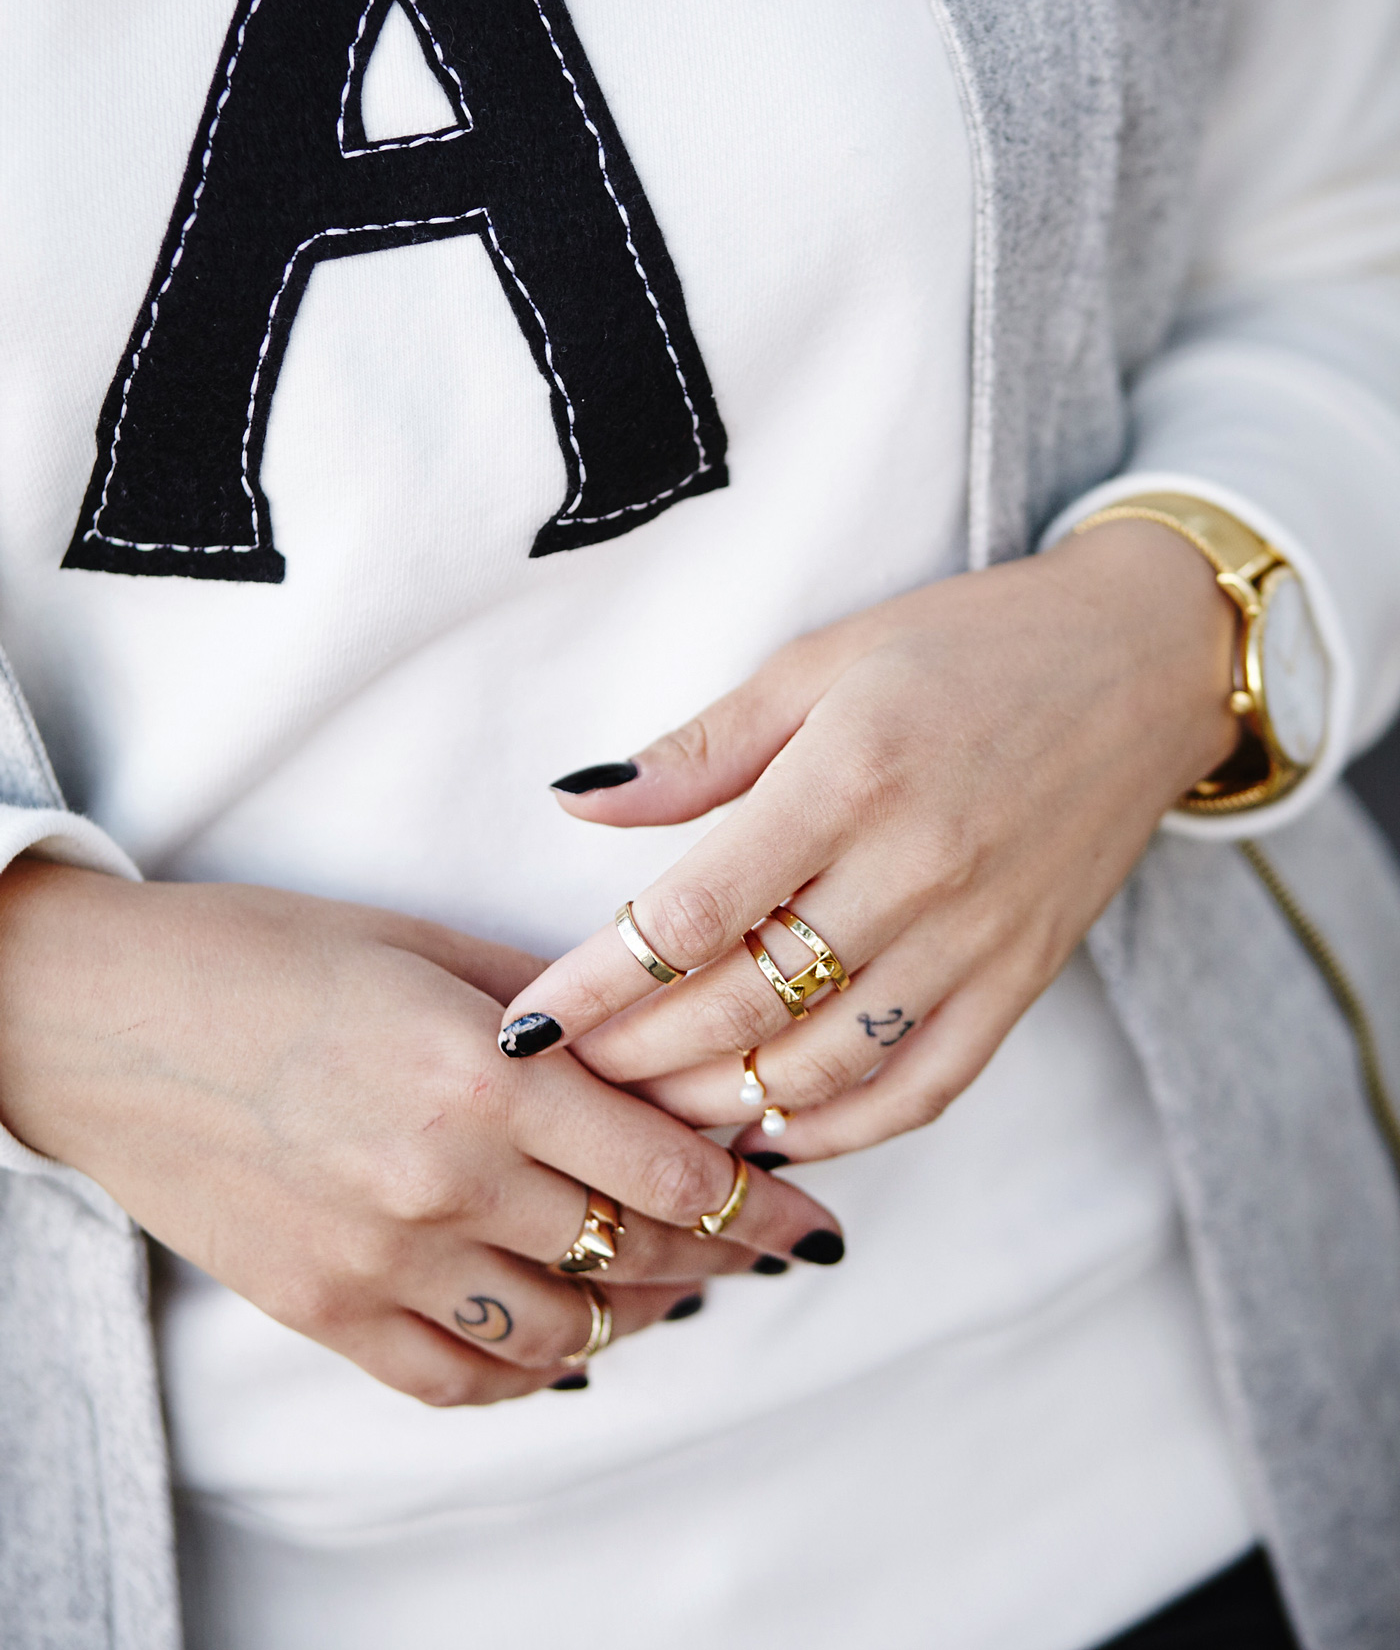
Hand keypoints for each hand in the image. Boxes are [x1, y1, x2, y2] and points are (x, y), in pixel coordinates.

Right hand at [0, 863, 841, 1401]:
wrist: (98, 1020)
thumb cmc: (258, 953)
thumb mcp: (419, 943)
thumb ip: (544, 1000)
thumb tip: (649, 1037)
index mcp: (482, 1074)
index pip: (670, 1170)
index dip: (760, 1199)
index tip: (808, 1208)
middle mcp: (444, 1182)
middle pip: (636, 1254)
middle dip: (723, 1256)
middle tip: (770, 1245)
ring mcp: (380, 1262)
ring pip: (564, 1334)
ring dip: (641, 1315)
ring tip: (678, 1287)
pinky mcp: (322, 1313)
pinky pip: (460, 1381)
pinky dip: (532, 1373)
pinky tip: (567, 1343)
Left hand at [495, 521, 1237, 1160]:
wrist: (1148, 660)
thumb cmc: (970, 643)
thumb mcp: (824, 659)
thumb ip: (703, 746)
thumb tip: (575, 801)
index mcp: (851, 776)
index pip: (691, 918)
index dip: (595, 985)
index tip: (523, 1026)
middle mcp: (916, 871)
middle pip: (744, 1009)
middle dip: (633, 1060)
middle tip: (561, 1082)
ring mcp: (979, 938)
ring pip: (822, 1069)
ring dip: (717, 1107)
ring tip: (640, 1117)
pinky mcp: (1026, 979)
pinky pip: (920, 1088)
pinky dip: (837, 1131)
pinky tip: (766, 1132)